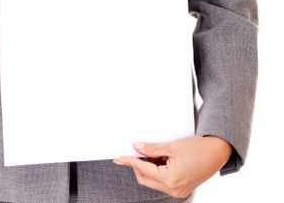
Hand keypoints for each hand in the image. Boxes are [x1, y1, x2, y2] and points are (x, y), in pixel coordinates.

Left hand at [113, 135, 232, 198]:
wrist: (217, 152)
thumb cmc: (198, 148)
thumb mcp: (172, 146)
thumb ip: (152, 149)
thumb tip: (136, 147)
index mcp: (170, 179)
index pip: (143, 170)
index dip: (129, 162)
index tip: (119, 158)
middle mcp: (173, 189)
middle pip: (146, 179)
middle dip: (139, 165)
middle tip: (138, 151)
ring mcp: (178, 192)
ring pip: (154, 181)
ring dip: (150, 168)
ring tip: (156, 153)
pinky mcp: (182, 190)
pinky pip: (163, 183)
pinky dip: (158, 172)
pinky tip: (162, 160)